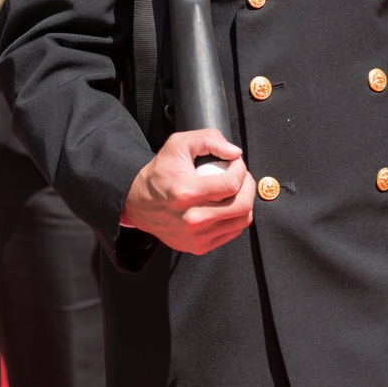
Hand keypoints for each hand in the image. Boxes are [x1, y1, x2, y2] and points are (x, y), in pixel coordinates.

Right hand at [122, 129, 254, 254]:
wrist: (138, 203)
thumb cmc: (160, 173)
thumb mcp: (178, 144)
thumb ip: (208, 139)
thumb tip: (235, 152)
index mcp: (186, 193)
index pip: (232, 184)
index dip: (241, 170)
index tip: (236, 163)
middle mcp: (192, 219)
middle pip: (242, 206)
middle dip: (249, 187)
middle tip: (242, 177)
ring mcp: (196, 236)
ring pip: (241, 221)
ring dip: (245, 201)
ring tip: (235, 190)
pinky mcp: (198, 247)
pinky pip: (232, 232)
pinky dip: (235, 217)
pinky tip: (226, 205)